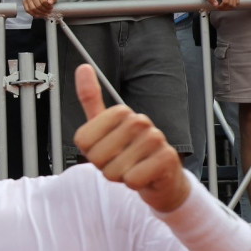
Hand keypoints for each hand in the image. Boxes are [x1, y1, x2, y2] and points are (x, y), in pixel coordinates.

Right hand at [24, 0, 57, 17]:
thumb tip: (50, 2)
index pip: (43, 1)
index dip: (48, 7)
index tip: (51, 8)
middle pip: (38, 6)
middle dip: (44, 11)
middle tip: (48, 12)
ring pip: (32, 9)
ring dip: (39, 13)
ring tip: (44, 14)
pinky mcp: (24, 2)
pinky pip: (28, 10)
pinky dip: (33, 14)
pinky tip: (39, 15)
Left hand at [73, 64, 188, 212]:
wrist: (161, 179)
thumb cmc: (131, 154)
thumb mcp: (104, 129)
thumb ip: (91, 100)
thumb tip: (83, 67)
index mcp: (121, 112)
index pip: (83, 140)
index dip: (90, 153)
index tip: (105, 150)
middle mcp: (140, 121)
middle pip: (97, 156)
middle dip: (104, 167)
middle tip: (121, 162)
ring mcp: (156, 138)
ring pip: (114, 170)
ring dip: (120, 176)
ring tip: (133, 168)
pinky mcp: (167, 158)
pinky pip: (133, 179)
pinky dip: (135, 184)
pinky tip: (146, 176)